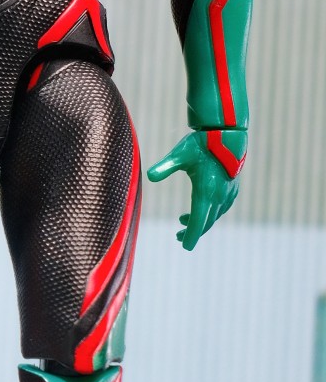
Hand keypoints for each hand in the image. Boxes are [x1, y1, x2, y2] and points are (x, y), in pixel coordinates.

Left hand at [146, 129, 245, 250]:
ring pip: (214, 216)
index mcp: (206, 192)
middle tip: (178, 237)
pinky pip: (221, 208)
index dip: (192, 235)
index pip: (198, 221)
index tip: (185, 246)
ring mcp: (228, 193)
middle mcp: (219, 196)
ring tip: (183, 220)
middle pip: (206, 222)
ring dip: (200, 222)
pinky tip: (202, 209)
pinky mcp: (232, 189)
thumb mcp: (179, 155)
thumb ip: (165, 167)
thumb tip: (150, 176)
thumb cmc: (201, 144)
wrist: (227, 134)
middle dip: (193, 232)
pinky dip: (210, 213)